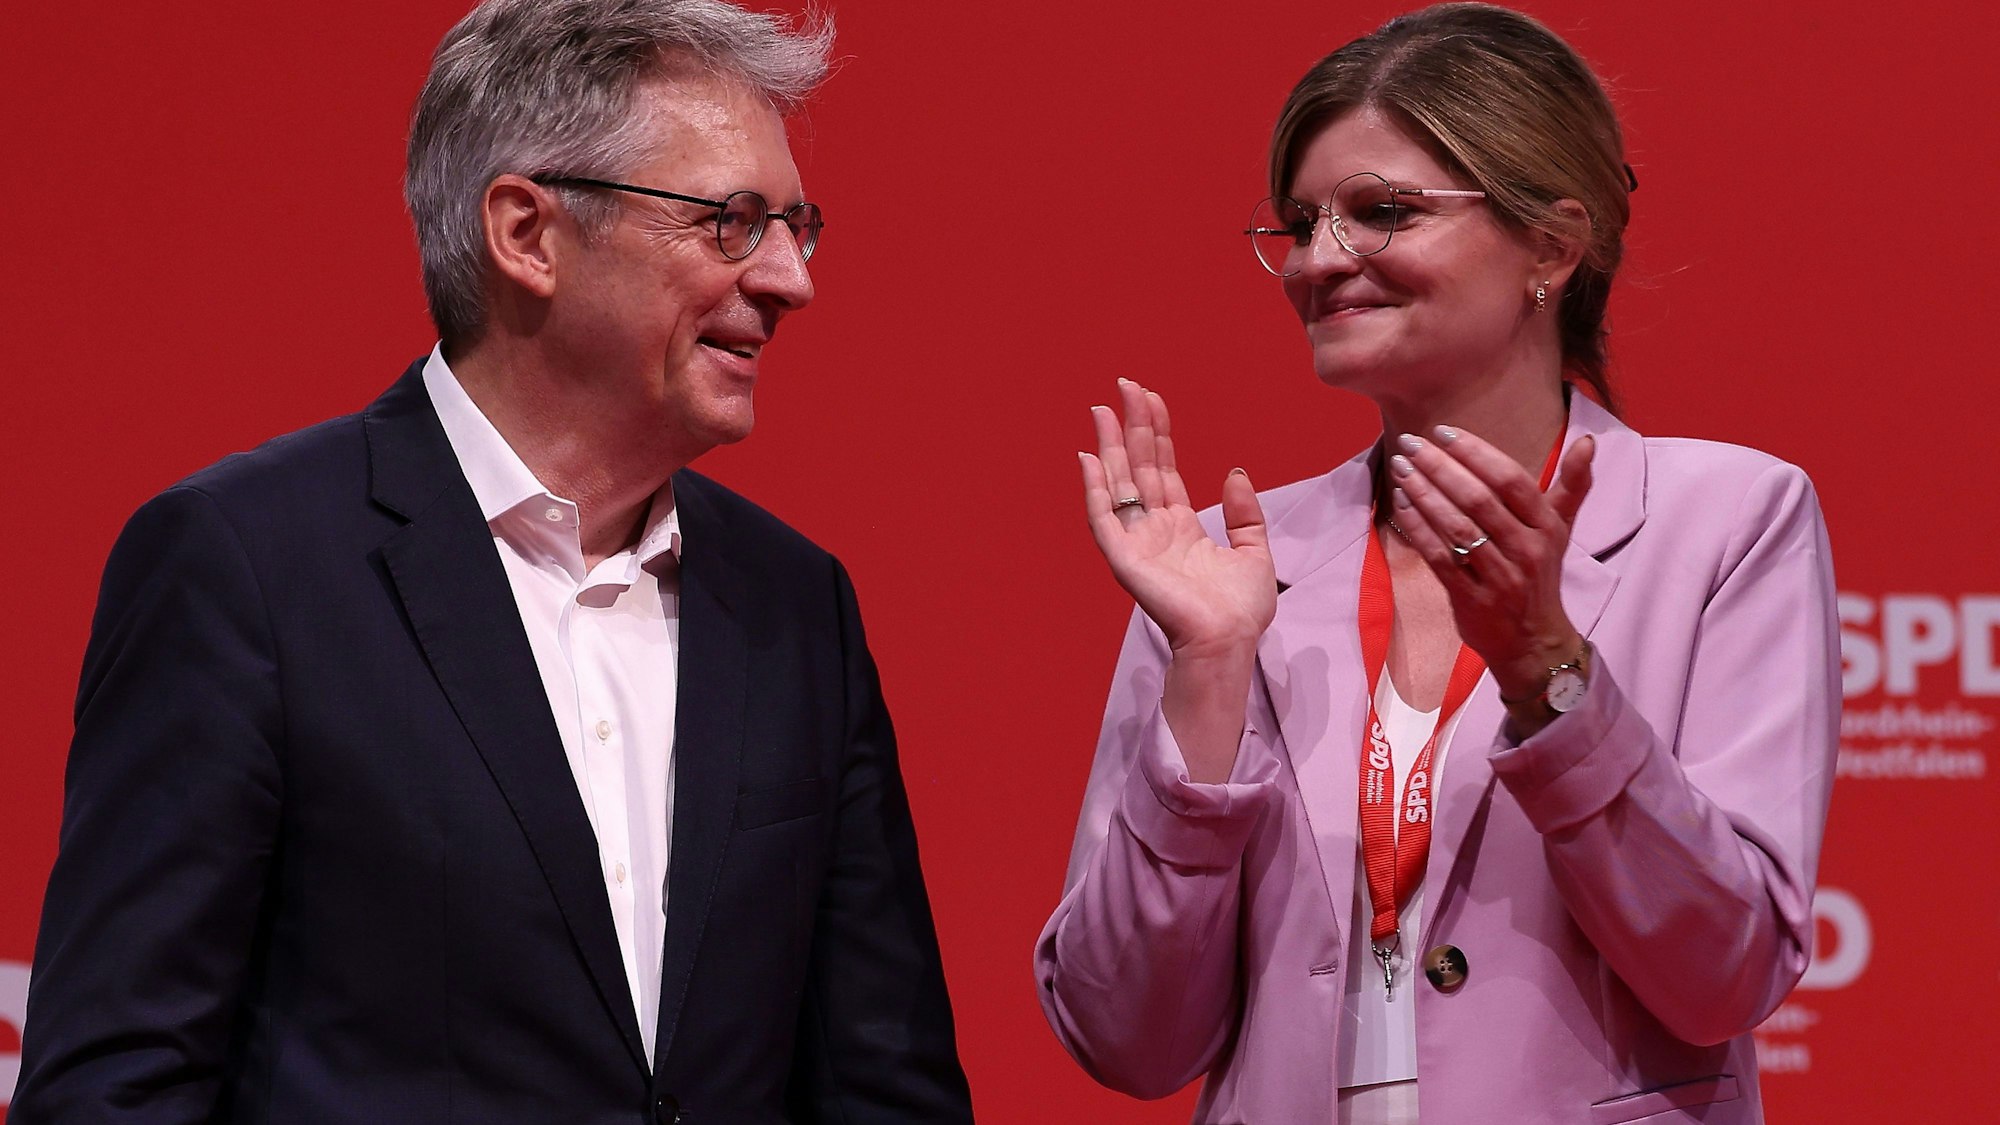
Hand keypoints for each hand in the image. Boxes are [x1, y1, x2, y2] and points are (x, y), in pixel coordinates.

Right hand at [1078, 380, 1275, 658]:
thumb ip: (1244, 514)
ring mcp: (1136, 542)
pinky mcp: (1123, 558)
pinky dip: (1094, 488)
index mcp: (1181, 526)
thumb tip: (1234, 471)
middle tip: (1124, 384)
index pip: (1163, 469)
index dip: (1157, 432)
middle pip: (1137, 467)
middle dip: (1130, 426)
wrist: (1228, 641)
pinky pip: (1103, 518)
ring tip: (1102, 408)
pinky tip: (1089, 458)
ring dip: (1108, 446)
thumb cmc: (1240, 609)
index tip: (1151, 397)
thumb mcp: (1254, 551)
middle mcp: (1153, 529)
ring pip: (1117, 484)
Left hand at [1385, 426, 1595, 702]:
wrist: (1533, 641)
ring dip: (1425, 494)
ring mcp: (1500, 577)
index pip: (1510, 480)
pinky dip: (1419, 529)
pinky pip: (1441, 558)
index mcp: (1546, 527)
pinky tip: (1401, 505)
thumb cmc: (1540, 574)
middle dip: (1441, 467)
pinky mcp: (1472, 600)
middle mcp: (1527, 550)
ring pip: (1457, 527)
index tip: (1443, 432)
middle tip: (1411, 443)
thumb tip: (1589, 441)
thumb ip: (1572, 485)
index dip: (1476, 453)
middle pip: (1479, 499)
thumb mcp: (1560, 530)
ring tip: (1401, 468)